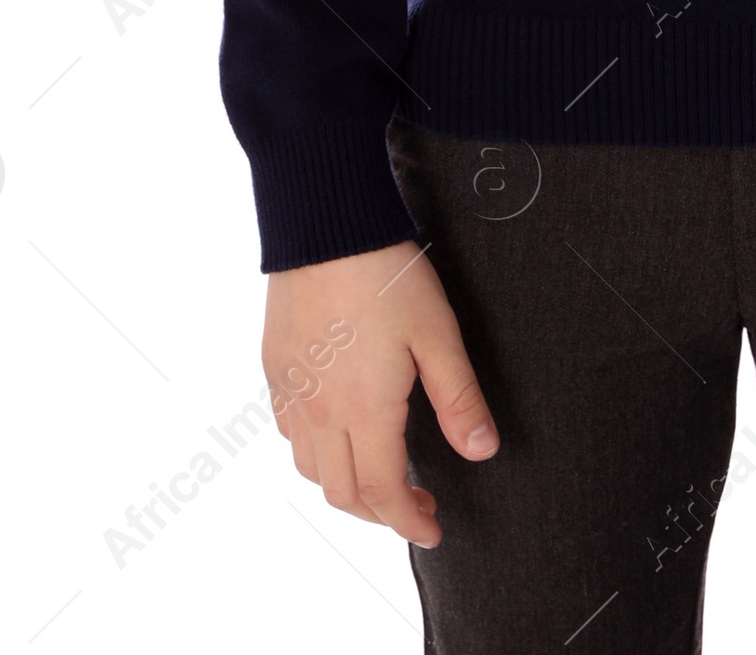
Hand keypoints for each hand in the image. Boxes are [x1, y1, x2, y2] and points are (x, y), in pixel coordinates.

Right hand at [263, 238, 497, 547]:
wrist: (325, 225)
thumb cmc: (385, 273)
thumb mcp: (438, 333)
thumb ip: (459, 398)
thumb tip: (481, 451)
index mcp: (363, 410)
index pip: (382, 493)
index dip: (408, 522)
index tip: (431, 530)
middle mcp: (319, 411)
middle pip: (342, 493)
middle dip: (380, 513)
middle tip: (416, 505)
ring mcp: (291, 390)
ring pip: (309, 469)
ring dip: (345, 487)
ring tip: (379, 474)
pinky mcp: (275, 367)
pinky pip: (289, 432)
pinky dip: (314, 452)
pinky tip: (338, 433)